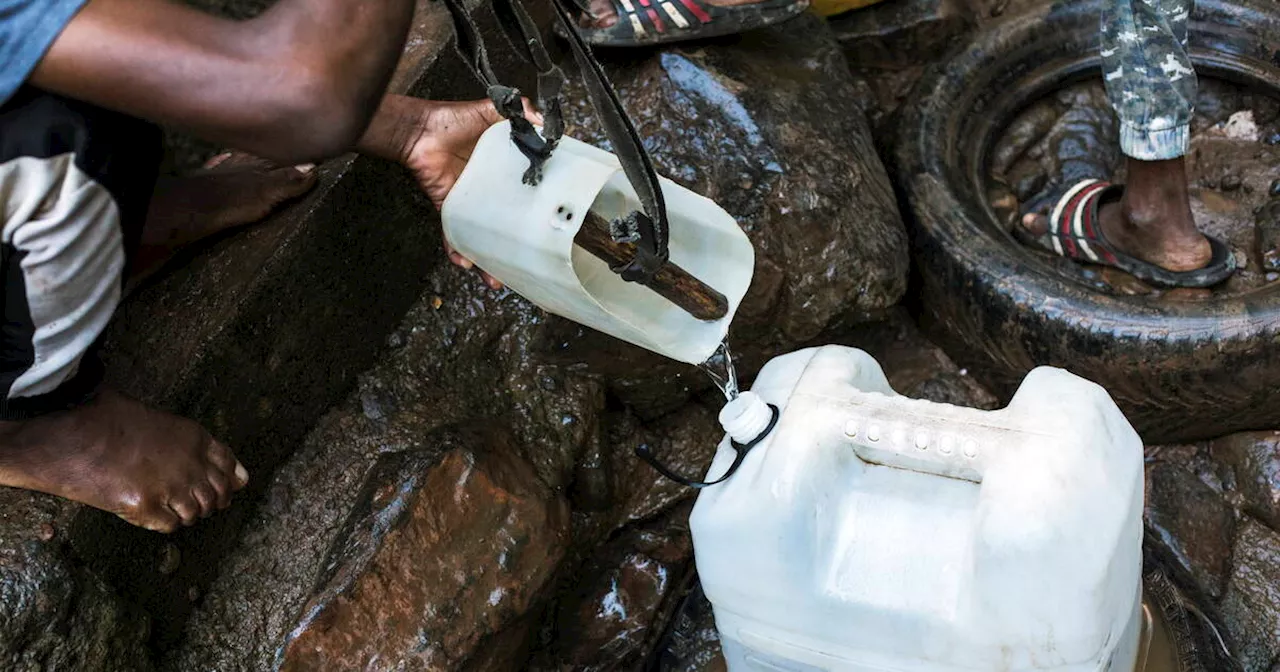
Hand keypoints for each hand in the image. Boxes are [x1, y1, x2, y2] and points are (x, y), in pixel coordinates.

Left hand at [367, 97, 541, 288]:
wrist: (419, 129)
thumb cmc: (452, 120)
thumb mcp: (492, 111)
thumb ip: (519, 111)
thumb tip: (542, 120)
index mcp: (502, 170)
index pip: (524, 192)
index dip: (537, 206)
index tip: (551, 223)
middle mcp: (487, 190)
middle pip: (504, 222)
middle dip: (514, 246)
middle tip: (528, 263)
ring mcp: (469, 201)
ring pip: (481, 236)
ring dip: (487, 260)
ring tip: (497, 280)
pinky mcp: (449, 206)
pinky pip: (453, 233)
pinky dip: (457, 249)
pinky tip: (465, 263)